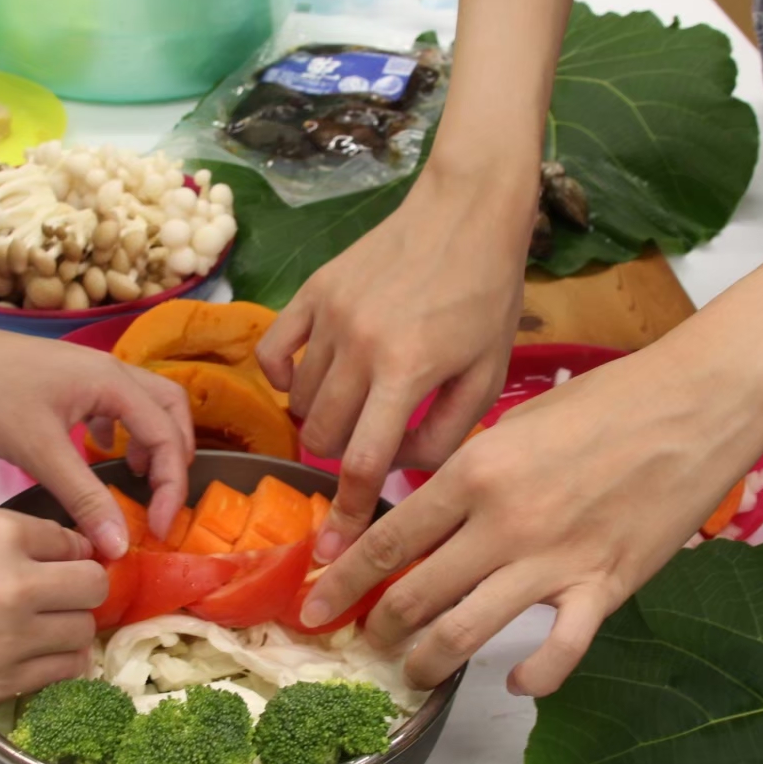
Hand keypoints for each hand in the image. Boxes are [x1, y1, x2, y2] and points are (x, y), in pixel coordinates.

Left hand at [0, 330, 194, 558]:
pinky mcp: (64, 380)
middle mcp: (109, 371)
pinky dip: (119, 432)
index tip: (155, 530)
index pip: (166, 436)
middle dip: (172, 456)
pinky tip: (98, 454)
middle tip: (159, 500)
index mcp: (112, 382)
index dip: (169, 486)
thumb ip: (85, 499)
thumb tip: (120, 547)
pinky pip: (111, 405)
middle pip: (169, 409)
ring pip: (142, 405)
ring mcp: (87, 372)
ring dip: (149, 441)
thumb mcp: (38, 452)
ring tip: (133, 479)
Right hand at [0, 509, 105, 715]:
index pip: (71, 540)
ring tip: (43, 634)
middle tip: (59, 600)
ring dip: (69, 631)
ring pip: (82, 634)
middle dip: (81, 591)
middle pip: (93, 586)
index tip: (59, 565)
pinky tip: (33, 662)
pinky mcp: (1, 683)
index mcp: (0, 534)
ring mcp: (15, 639)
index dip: (68, 553)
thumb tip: (28, 560)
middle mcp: (20, 583)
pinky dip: (55, 667)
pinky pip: (60, 674)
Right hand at [258, 165, 529, 563]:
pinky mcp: (312, 292)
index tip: (334, 551)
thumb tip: (401, 472)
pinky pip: (274, 354)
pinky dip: (284, 379)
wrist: (466, 211)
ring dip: (322, 420)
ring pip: (300, 402)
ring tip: (359, 405)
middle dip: (344, 458)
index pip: (365, 462)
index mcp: (408, 369)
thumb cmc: (488, 296)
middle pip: (324, 437)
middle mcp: (359, 345)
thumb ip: (446, 434)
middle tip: (371, 445)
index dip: (350, 513)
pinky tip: (311, 380)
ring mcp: (329, 316)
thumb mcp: (488, 374)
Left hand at [299, 327, 762, 696]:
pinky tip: (517, 680)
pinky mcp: (604, 587)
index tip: (317, 605)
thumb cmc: (608, 402)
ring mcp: (553, 560)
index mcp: (474, 472)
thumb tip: (426, 510)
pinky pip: (557, 652)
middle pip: (414, 594)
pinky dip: (533, 676)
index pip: (387, 541)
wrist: (695, 403)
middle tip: (366, 643)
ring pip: (465, 633)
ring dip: (429, 661)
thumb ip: (468, 471)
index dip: (342, 581)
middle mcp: (503, 521)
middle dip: (379, 629)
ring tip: (415, 672)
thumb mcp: (516, 421)